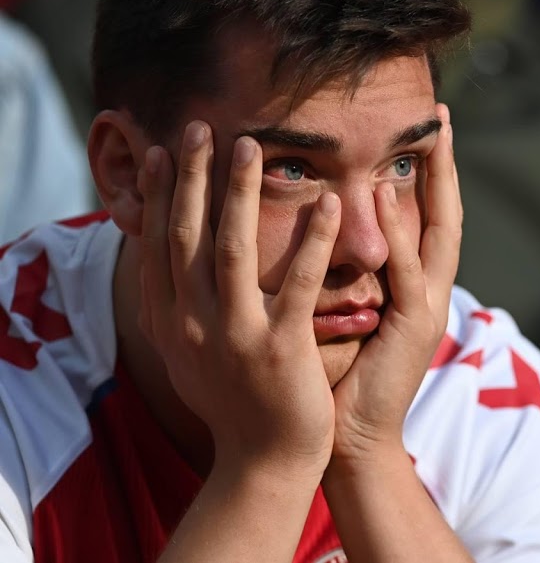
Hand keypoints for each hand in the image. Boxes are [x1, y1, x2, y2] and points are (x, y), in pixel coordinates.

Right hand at [138, 120, 340, 476]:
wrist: (263, 461)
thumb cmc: (234, 402)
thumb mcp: (191, 353)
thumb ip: (180, 307)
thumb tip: (166, 260)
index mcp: (171, 323)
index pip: (159, 245)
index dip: (164, 195)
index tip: (169, 152)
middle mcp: (193, 324)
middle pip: (185, 235)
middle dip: (192, 177)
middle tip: (202, 127)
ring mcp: (234, 335)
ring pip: (230, 248)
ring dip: (238, 192)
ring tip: (252, 147)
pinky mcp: (279, 348)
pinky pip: (297, 282)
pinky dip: (313, 239)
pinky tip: (329, 203)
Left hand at [327, 103, 461, 471]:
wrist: (347, 436)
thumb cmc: (337, 372)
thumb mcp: (343, 308)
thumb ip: (342, 267)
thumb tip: (313, 222)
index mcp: (410, 283)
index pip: (423, 215)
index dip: (426, 171)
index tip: (424, 127)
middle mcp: (427, 288)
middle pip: (444, 214)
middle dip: (445, 166)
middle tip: (442, 116)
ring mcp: (427, 307)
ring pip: (436, 236)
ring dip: (434, 186)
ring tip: (430, 140)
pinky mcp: (414, 327)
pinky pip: (407, 273)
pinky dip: (400, 234)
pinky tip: (387, 197)